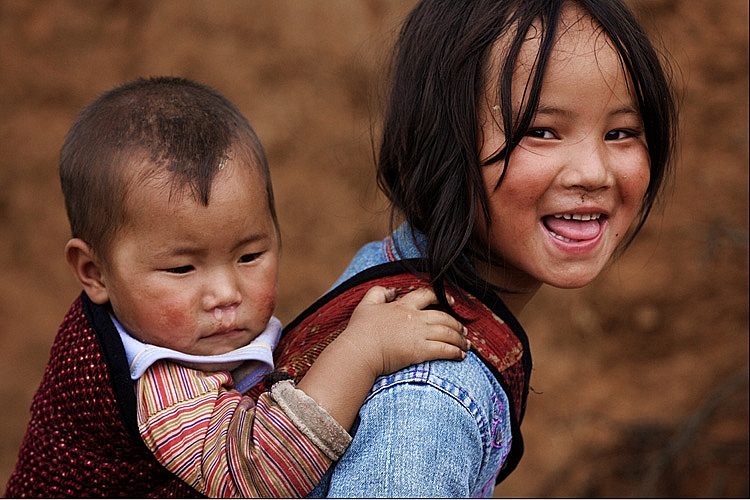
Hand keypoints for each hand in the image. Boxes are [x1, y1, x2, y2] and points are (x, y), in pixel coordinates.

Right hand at [340, 286, 469, 379]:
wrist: (359, 351)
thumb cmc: (360, 331)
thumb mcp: (365, 305)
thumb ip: (377, 293)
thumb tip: (391, 290)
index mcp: (403, 306)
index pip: (427, 295)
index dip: (442, 296)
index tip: (451, 301)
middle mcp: (414, 318)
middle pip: (443, 316)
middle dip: (456, 323)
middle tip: (463, 330)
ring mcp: (418, 334)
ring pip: (447, 333)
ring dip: (460, 339)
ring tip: (466, 344)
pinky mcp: (420, 351)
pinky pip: (444, 349)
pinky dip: (455, 352)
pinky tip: (461, 355)